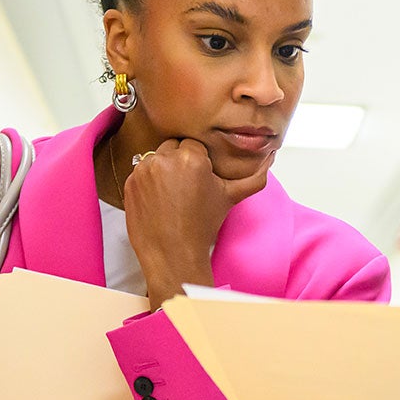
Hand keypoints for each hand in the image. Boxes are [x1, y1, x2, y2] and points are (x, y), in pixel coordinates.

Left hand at [124, 139, 269, 305]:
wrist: (173, 254)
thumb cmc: (201, 227)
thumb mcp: (230, 198)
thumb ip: (253, 177)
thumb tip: (270, 159)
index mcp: (191, 157)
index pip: (194, 144)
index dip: (199, 162)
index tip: (200, 179)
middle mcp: (165, 159)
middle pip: (173, 147)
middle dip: (179, 162)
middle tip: (186, 186)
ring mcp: (143, 170)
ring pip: (156, 157)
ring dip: (163, 169)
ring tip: (171, 194)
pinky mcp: (129, 183)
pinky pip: (140, 172)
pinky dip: (148, 182)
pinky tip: (158, 199)